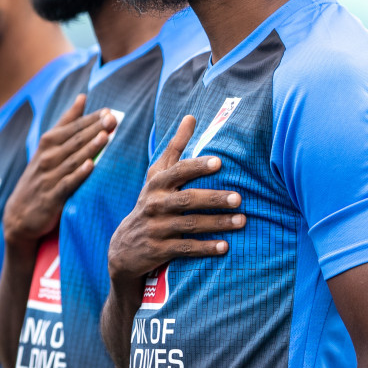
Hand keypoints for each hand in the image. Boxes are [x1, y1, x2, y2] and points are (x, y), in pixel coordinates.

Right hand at [3, 95, 116, 245]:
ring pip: (72, 160)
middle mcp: (46, 158)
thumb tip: (83, 97)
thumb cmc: (40, 175)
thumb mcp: (48, 147)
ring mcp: (48, 177)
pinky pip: (66, 184)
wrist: (19, 214)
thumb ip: (67, 122)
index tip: (107, 111)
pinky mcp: (51, 198)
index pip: (71, 128)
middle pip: (73, 141)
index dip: (89, 119)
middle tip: (112, 119)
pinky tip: (90, 166)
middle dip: (93, 129)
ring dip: (89, 148)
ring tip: (105, 136)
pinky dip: (77, 175)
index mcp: (47, 144)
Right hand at [107, 114, 244, 285]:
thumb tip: (191, 116)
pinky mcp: (159, 250)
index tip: (219, 162)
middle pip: (187, 199)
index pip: (177, 172)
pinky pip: (185, 248)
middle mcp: (154, 204)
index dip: (197, 166)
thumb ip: (175, 147)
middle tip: (239, 198)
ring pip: (189, 224)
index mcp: (156, 184)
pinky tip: (225, 247)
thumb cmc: (151, 203)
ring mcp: (156, 228)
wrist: (124, 247)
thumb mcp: (157, 176)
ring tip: (242, 221)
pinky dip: (205, 248)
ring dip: (217, 223)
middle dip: (213, 198)